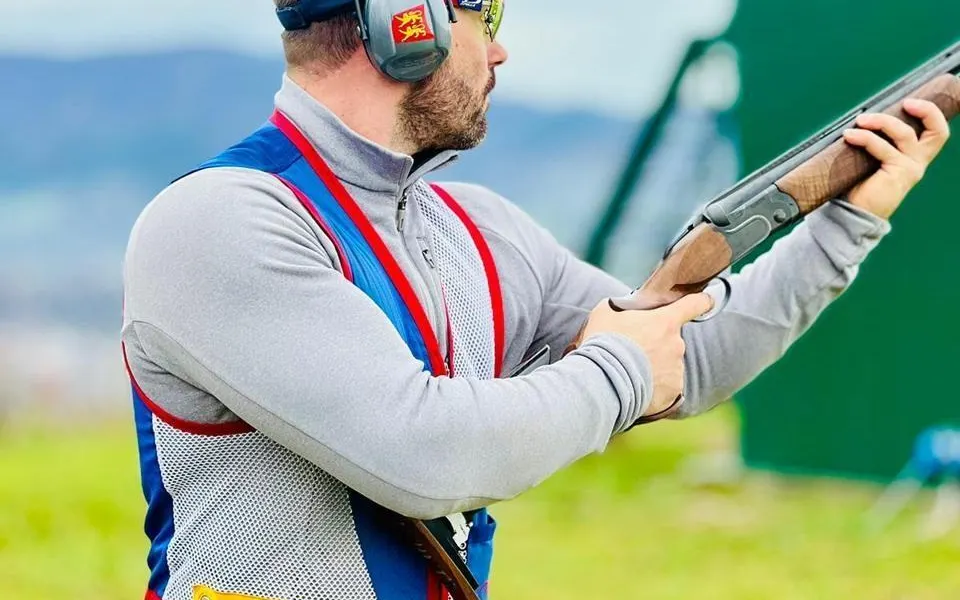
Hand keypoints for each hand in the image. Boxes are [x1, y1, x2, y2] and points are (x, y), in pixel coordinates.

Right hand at [576, 293, 712, 415]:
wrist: (601, 380)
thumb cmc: (602, 343)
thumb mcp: (605, 313)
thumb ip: (621, 308)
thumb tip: (621, 311)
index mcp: (665, 322)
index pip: (694, 305)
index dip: (701, 301)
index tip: (706, 300)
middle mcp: (677, 344)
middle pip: (672, 341)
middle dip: (656, 345)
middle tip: (633, 352)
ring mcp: (677, 370)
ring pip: (669, 365)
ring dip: (654, 367)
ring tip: (630, 372)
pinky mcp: (673, 392)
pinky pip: (667, 387)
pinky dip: (654, 388)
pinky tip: (636, 387)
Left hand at [843, 99, 950, 219]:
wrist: (853, 214)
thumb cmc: (859, 185)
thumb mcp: (872, 159)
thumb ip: (877, 141)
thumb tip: (862, 116)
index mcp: (914, 157)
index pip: (936, 132)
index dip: (930, 113)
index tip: (910, 101)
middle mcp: (918, 162)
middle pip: (937, 132)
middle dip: (926, 110)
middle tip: (904, 102)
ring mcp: (910, 168)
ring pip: (904, 134)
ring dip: (881, 121)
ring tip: (860, 120)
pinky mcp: (897, 174)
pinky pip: (882, 148)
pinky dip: (865, 138)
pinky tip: (850, 136)